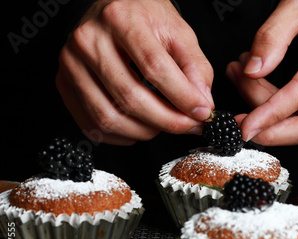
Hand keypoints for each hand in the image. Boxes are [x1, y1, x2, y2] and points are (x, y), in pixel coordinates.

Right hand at [56, 0, 213, 144]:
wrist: (109, 7)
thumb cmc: (143, 18)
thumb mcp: (178, 31)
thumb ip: (196, 67)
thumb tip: (202, 104)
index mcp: (121, 19)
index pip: (154, 67)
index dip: (182, 97)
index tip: (203, 112)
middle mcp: (90, 39)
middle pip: (130, 98)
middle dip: (168, 121)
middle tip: (189, 126)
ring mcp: (71, 63)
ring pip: (109, 117)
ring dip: (144, 132)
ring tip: (164, 125)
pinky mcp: (64, 82)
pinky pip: (91, 124)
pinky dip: (120, 136)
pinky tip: (139, 128)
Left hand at [226, 0, 297, 145]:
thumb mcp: (297, 4)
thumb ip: (273, 35)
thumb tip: (253, 70)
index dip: (271, 115)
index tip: (245, 126)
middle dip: (272, 131)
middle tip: (240, 122)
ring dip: (269, 113)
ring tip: (239, 75)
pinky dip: (276, 107)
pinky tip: (253, 83)